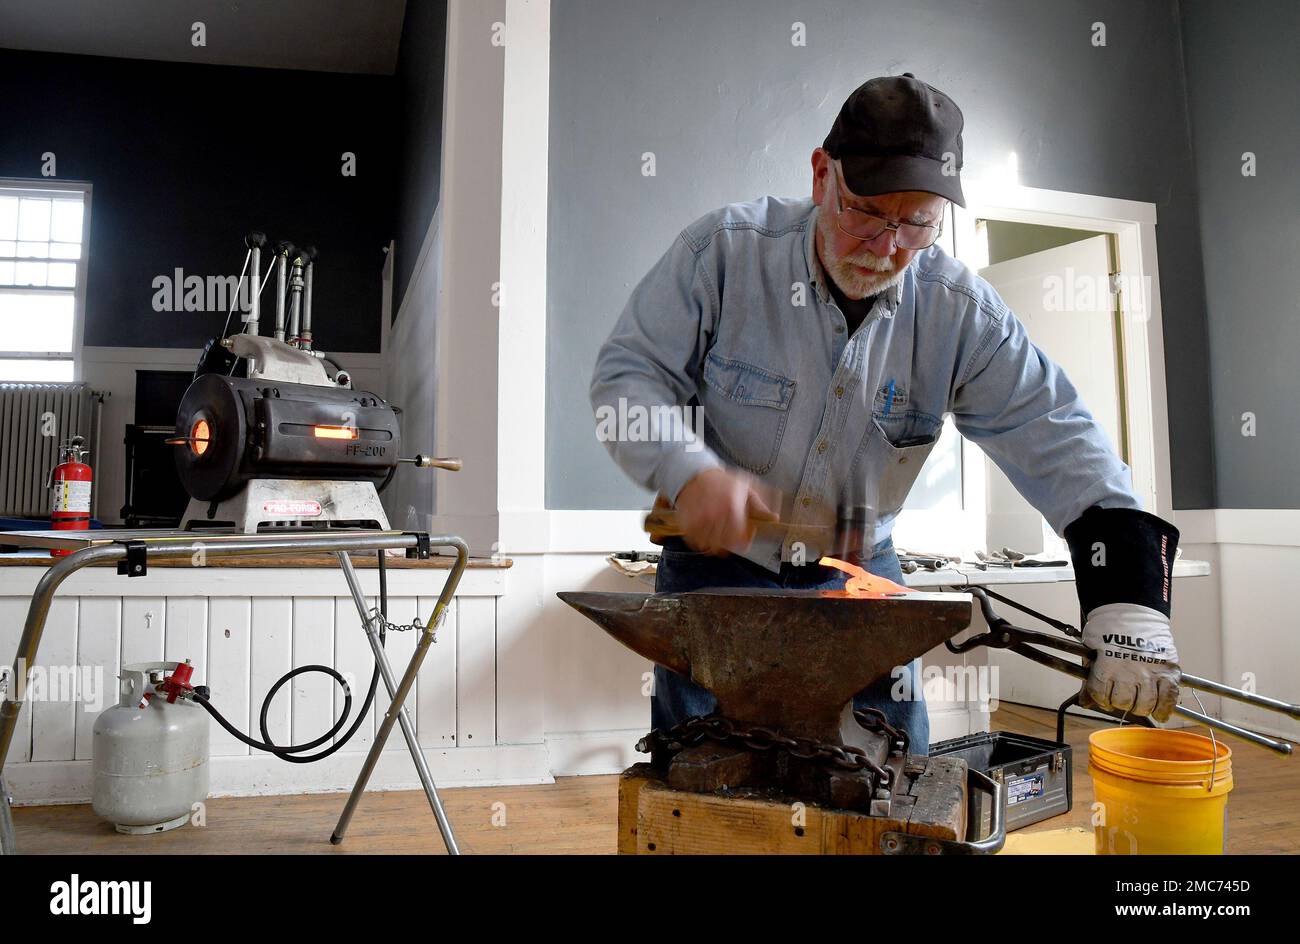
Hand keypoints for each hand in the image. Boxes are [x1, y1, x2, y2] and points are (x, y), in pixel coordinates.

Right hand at [673, 468, 778, 554]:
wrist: (695, 473)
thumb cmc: (722, 481)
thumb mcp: (746, 487)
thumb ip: (760, 505)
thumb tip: (773, 517)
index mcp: (732, 508)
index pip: (740, 540)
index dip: (744, 542)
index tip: (744, 537)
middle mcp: (715, 516)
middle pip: (726, 545)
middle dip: (730, 540)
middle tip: (730, 531)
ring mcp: (699, 521)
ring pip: (711, 545)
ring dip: (716, 541)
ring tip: (718, 530)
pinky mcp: (687, 523)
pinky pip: (696, 542)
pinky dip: (701, 539)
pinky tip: (706, 530)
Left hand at [1079, 602, 1179, 720]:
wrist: (1131, 610)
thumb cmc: (1108, 628)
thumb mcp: (1091, 650)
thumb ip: (1090, 678)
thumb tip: (1085, 702)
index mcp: (1106, 667)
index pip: (1101, 695)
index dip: (1102, 700)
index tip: (1105, 699)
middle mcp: (1128, 673)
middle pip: (1123, 702)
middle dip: (1121, 703)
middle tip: (1124, 698)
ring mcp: (1150, 672)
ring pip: (1145, 704)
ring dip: (1141, 707)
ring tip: (1140, 702)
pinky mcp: (1168, 671)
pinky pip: (1169, 698)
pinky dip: (1165, 709)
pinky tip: (1160, 713)